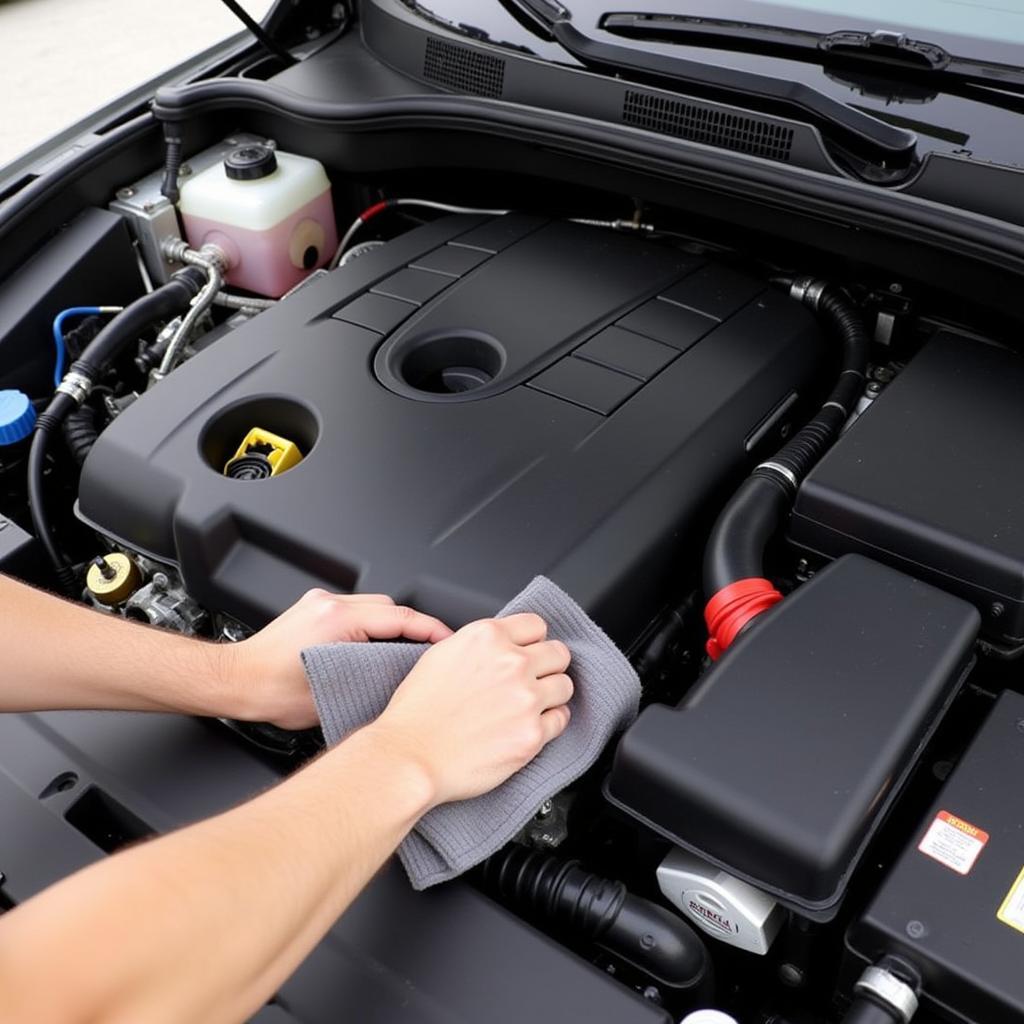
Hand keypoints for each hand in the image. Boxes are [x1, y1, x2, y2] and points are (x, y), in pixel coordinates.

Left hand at [225, 589, 451, 729]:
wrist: (233, 682)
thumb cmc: (268, 691)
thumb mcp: (331, 694)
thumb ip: (370, 679)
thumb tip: (398, 679)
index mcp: (337, 620)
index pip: (400, 617)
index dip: (431, 630)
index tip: (448, 640)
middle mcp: (330, 604)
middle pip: (391, 607)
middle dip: (414, 627)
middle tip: (430, 651)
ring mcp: (321, 603)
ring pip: (374, 606)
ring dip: (392, 625)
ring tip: (403, 651)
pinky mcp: (314, 608)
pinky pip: (356, 609)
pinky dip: (372, 624)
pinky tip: (374, 645)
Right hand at [367, 613, 572, 806]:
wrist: (409, 757)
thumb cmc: (415, 712)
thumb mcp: (440, 655)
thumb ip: (478, 644)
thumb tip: (500, 646)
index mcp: (487, 637)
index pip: (537, 625)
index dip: (532, 641)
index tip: (528, 652)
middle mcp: (512, 663)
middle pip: (559, 653)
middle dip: (548, 666)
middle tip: (534, 679)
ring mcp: (526, 699)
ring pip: (565, 685)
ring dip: (552, 695)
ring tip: (530, 706)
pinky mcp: (532, 734)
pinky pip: (561, 720)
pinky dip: (550, 723)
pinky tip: (530, 726)